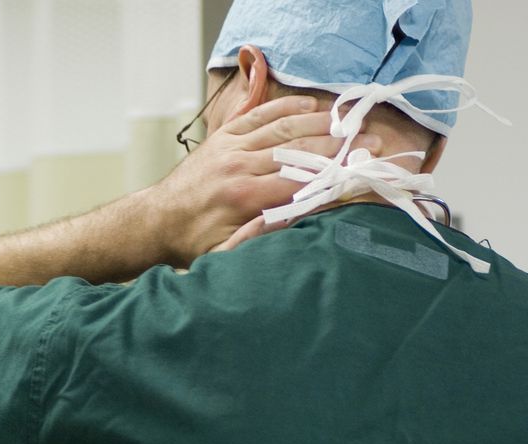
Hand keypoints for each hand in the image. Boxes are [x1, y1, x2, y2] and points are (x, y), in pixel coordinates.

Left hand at [148, 95, 382, 265]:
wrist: (156, 220)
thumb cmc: (193, 243)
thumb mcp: (223, 255)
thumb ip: (256, 242)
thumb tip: (293, 225)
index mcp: (243, 197)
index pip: (300, 180)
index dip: (334, 172)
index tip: (364, 167)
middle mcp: (238, 165)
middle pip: (298, 149)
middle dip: (337, 144)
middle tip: (371, 139)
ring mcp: (230, 147)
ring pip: (282, 128)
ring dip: (318, 122)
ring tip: (350, 121)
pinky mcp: (223, 137)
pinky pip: (258, 115)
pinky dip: (285, 108)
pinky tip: (310, 105)